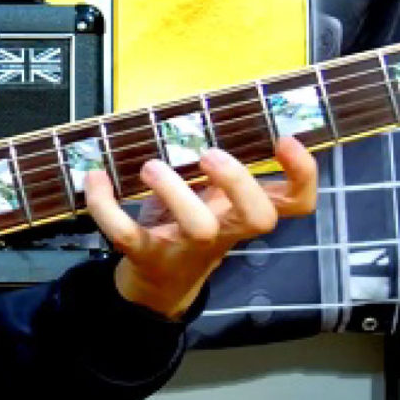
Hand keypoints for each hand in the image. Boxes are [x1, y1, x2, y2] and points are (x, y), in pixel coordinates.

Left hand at [84, 136, 317, 320]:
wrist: (156, 283)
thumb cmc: (188, 226)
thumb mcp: (211, 197)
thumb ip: (216, 167)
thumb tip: (205, 116)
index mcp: (244, 212)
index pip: (297, 203)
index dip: (303, 175)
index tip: (286, 139)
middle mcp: (225, 231)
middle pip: (259, 218)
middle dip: (239, 182)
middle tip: (210, 154)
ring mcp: (187, 247)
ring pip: (198, 227)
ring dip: (174, 190)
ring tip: (150, 166)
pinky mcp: (147, 256)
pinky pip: (128, 234)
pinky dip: (106, 206)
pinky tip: (96, 178)